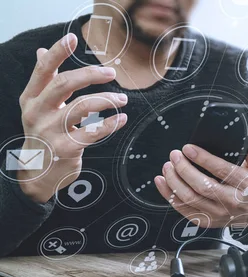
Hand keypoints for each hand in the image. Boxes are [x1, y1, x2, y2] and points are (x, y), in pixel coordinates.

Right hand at [17, 33, 127, 202]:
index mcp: (31, 98)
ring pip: (83, 107)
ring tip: (123, 99)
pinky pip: (94, 132)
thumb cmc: (43, 135)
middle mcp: (38, 112)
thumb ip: (44, 81)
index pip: (43, 71)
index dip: (57, 52)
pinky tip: (121, 118)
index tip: (72, 38)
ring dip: (107, 100)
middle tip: (111, 73)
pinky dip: (111, 124)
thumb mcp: (37, 107)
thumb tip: (42, 51)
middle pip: (65, 84)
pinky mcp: (67, 148)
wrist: (39, 174)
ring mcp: (51, 131)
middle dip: (91, 75)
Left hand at [154, 142, 247, 229]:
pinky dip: (169, 195)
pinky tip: (162, 182)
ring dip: (174, 181)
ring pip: (190, 198)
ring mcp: (217, 213)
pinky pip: (183, 209)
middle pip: (203, 186)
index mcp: (245, 186)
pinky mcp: (205, 221)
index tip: (189, 149)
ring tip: (167, 166)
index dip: (203, 159)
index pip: (222, 171)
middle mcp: (231, 201)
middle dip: (184, 169)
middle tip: (174, 155)